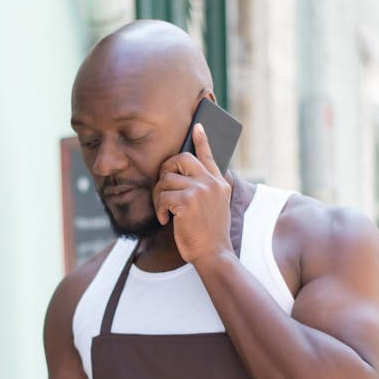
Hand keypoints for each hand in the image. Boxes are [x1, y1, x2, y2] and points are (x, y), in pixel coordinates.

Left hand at [153, 123, 232, 264]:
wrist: (213, 253)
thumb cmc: (209, 234)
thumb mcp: (215, 206)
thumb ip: (205, 188)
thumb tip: (182, 176)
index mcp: (219, 183)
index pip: (208, 155)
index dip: (202, 139)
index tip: (197, 125)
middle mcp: (211, 182)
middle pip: (181, 159)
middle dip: (166, 169)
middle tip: (162, 184)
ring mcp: (200, 190)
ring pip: (166, 179)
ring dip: (159, 196)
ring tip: (164, 210)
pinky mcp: (187, 201)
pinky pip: (163, 196)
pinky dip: (159, 209)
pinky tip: (164, 220)